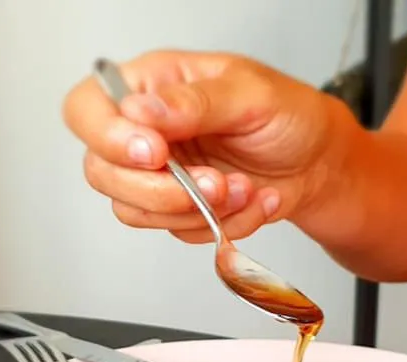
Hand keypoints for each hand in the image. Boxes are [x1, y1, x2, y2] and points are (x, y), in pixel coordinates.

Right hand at [62, 51, 344, 242]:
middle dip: (160, 190)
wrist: (319, 163)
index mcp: (151, 85)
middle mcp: (145, 131)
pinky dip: (220, 224)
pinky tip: (251, 200)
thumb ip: (194, 103)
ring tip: (243, 187)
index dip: (107, 137)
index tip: (155, 153)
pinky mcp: (177, 210)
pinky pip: (177, 231)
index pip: (86, 109)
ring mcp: (158, 175)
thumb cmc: (288, 115)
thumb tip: (142, 111)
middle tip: (212, 182)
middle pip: (101, 172)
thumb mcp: (250, 94)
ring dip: (195, 209)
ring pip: (135, 211)